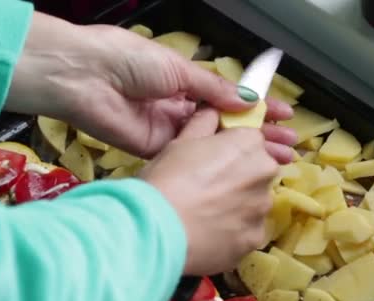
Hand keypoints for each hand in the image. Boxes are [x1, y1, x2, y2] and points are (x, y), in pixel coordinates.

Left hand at [5, 12, 296, 162]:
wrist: (84, 77)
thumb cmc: (130, 60)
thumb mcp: (179, 69)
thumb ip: (214, 89)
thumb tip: (248, 101)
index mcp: (187, 81)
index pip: (230, 98)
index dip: (257, 107)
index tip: (284, 115)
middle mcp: (182, 107)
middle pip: (227, 125)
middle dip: (258, 134)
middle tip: (288, 145)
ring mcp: (171, 131)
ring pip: (215, 144)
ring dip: (244, 151)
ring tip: (276, 159)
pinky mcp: (158, 150)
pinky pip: (192, 155)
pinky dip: (216, 160)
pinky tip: (241, 165)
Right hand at [139, 108, 277, 274]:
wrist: (157, 231)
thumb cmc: (165, 180)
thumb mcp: (179, 143)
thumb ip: (204, 124)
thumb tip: (213, 110)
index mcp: (248, 143)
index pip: (251, 139)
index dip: (232, 150)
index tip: (214, 161)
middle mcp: (265, 173)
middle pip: (258, 171)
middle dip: (240, 177)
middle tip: (207, 189)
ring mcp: (262, 208)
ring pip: (255, 202)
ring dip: (239, 206)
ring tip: (206, 215)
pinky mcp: (256, 239)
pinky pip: (249, 231)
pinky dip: (235, 232)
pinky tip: (211, 234)